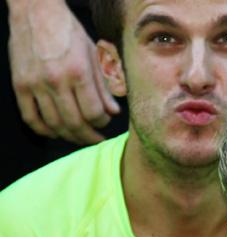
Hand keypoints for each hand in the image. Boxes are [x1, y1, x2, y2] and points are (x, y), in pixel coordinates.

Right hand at [8, 0, 119, 144]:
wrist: (35, 12)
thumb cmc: (68, 32)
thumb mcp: (93, 55)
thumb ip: (103, 86)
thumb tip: (113, 112)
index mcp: (78, 72)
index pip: (94, 112)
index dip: (102, 123)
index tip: (105, 122)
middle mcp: (56, 80)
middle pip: (75, 123)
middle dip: (89, 136)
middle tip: (95, 139)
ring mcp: (35, 84)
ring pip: (54, 124)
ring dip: (69, 136)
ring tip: (79, 137)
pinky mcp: (20, 85)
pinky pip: (30, 117)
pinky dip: (44, 130)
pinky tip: (55, 132)